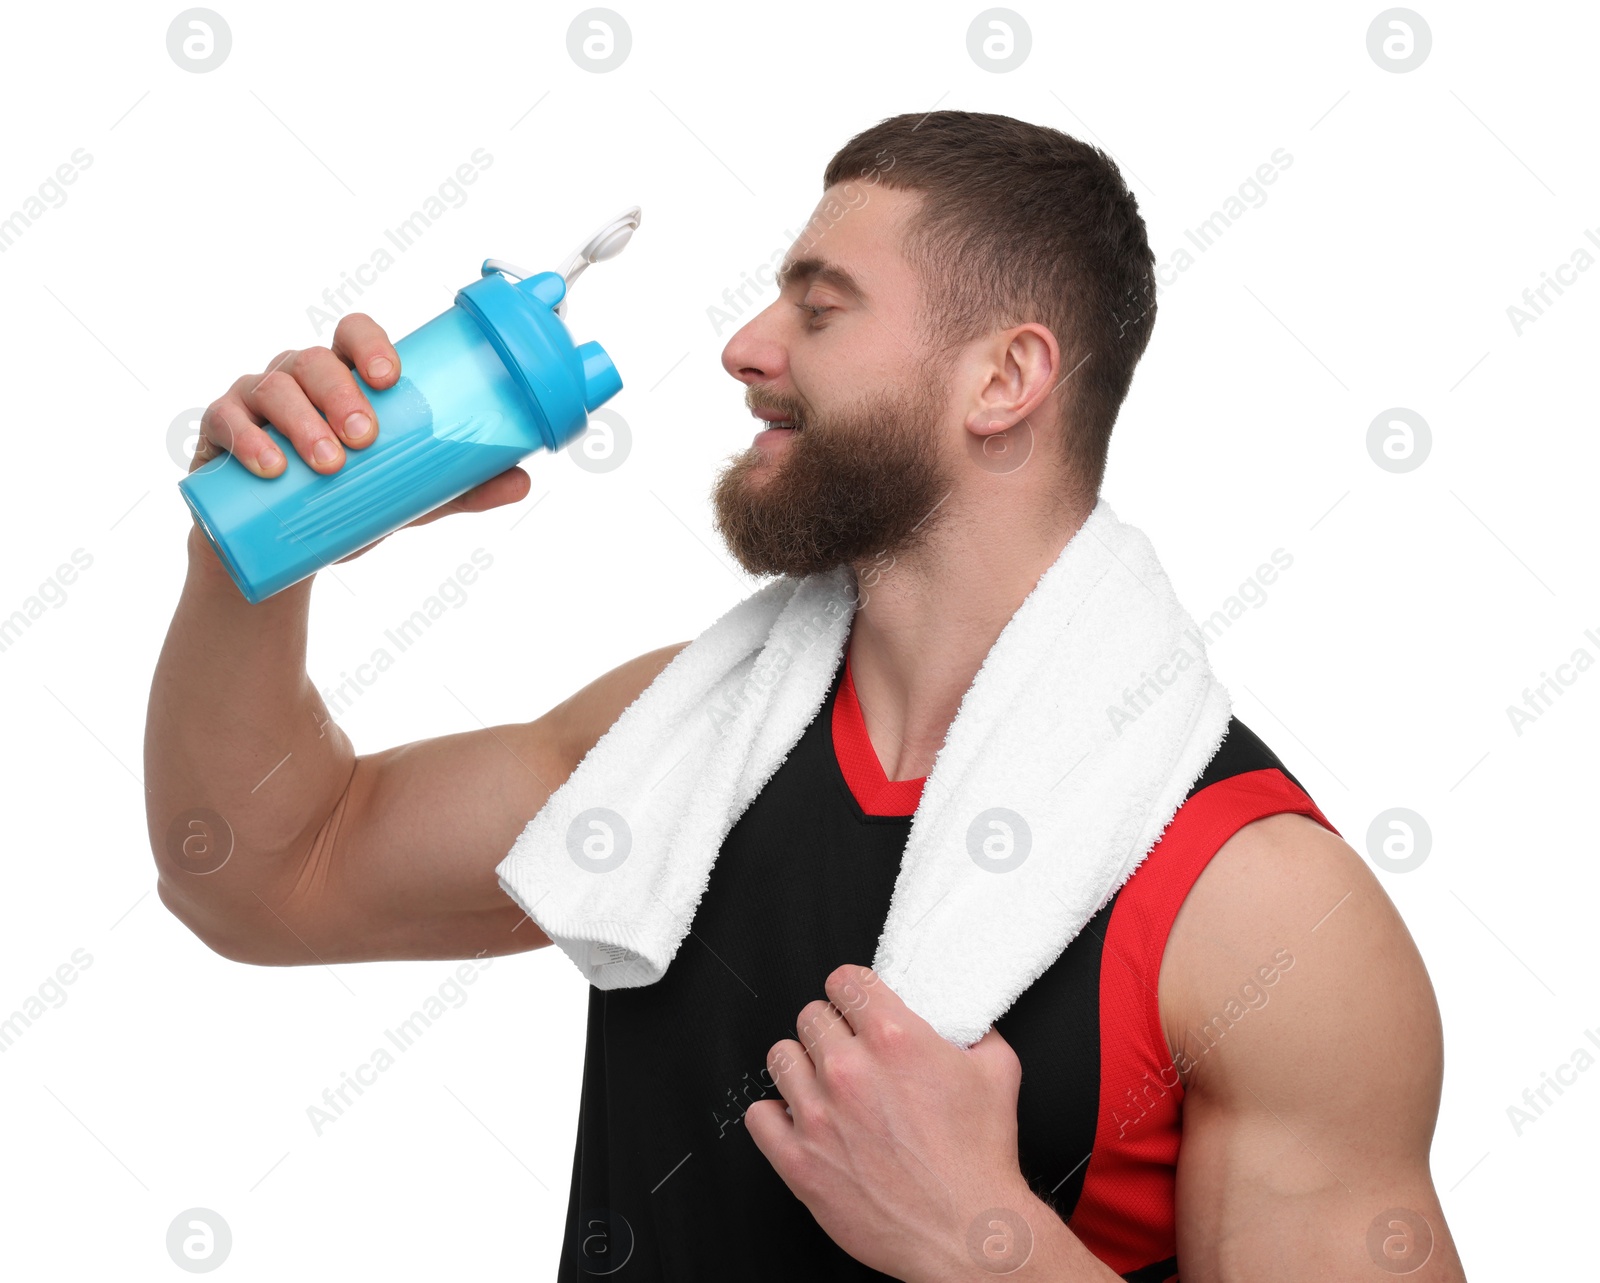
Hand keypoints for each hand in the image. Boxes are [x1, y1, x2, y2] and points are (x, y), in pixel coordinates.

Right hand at [191, 313, 529, 563]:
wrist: (282, 547)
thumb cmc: (348, 500)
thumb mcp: (407, 495)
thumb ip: (459, 486)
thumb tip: (522, 480)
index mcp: (346, 377)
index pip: (354, 335)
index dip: (371, 344)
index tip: (393, 376)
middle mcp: (299, 377)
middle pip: (314, 361)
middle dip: (341, 393)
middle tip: (367, 437)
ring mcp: (255, 398)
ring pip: (273, 388)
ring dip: (302, 423)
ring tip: (329, 464)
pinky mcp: (220, 430)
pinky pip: (225, 419)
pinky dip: (248, 441)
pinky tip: (271, 466)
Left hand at [746, 964, 1036, 1280]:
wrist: (965, 1230)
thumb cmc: (979, 1159)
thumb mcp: (998, 1071)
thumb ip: (975, 1032)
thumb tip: (964, 1018)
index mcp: (894, 1039)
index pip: (844, 980)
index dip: (851, 990)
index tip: (853, 1003)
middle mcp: (849, 1070)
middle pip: (811, 1015)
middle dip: (831, 1028)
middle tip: (849, 1051)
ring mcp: (819, 1115)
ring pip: (781, 1056)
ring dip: (803, 1066)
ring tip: (823, 1084)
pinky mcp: (799, 1160)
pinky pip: (760, 1115)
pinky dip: (776, 1116)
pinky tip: (801, 1121)